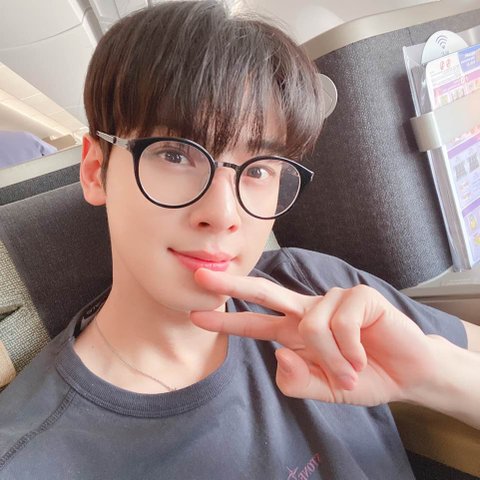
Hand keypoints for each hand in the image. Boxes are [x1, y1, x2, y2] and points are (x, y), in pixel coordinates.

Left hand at [190, 269, 437, 406]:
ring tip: (352, 369)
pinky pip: (340, 323)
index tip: (197, 314)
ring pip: (310, 326)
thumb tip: (279, 355)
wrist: (408, 374)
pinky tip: (363, 352)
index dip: (227, 320)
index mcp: (296, 332)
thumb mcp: (326, 390)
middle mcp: (309, 311)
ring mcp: (333, 300)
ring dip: (332, 359)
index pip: (255, 323)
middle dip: (232, 285)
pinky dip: (350, 349)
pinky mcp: (358, 296)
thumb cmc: (365, 376)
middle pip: (265, 293)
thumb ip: (298, 382)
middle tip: (201, 279)